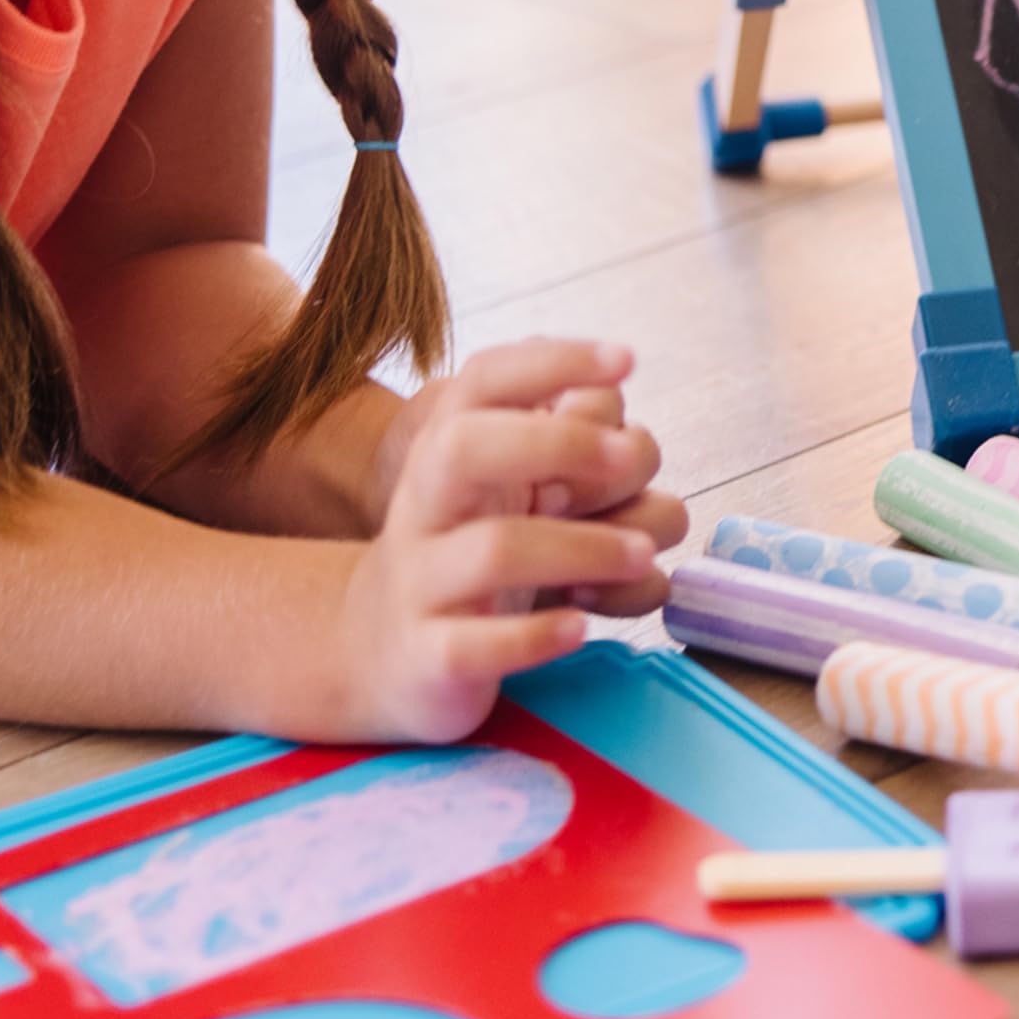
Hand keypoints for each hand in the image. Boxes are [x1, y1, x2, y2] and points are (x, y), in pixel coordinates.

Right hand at [339, 338, 685, 740]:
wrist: (378, 649)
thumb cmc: (474, 550)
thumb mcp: (511, 486)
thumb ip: (569, 453)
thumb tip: (628, 440)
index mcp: (446, 445)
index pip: (485, 378)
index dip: (554, 360)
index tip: (626, 360)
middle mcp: (425, 503)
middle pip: (469, 446)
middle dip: (560, 443)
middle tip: (630, 457)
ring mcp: (421, 580)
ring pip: (494, 549)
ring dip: (583, 548)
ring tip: (641, 555)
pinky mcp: (428, 658)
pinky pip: (477, 645)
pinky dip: (537, 636)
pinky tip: (582, 627)